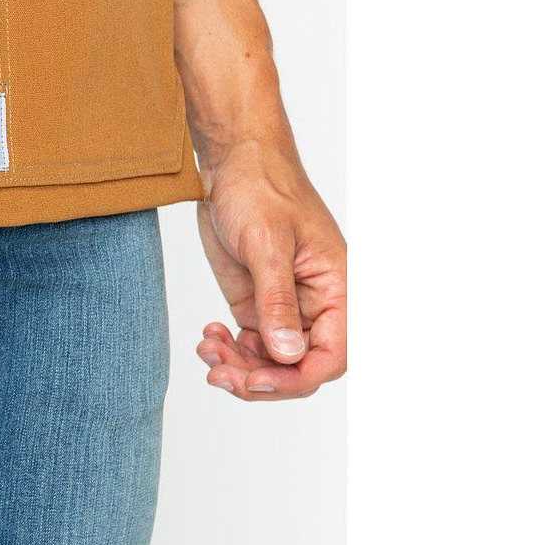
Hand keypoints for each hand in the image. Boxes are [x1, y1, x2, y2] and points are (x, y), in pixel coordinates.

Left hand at [193, 140, 345, 401]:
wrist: (232, 163)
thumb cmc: (261, 188)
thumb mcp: (267, 244)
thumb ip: (277, 300)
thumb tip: (288, 354)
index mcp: (336, 288)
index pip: (332, 355)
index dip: (296, 378)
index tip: (255, 381)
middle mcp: (315, 303)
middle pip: (298, 367)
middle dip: (260, 379)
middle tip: (219, 375)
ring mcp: (284, 305)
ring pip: (271, 361)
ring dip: (238, 367)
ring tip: (207, 350)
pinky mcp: (256, 302)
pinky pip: (249, 345)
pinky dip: (228, 351)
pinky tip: (208, 338)